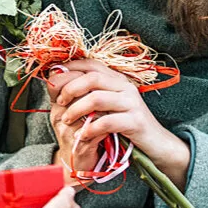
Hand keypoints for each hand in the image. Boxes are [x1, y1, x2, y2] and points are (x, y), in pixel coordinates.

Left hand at [46, 60, 190, 188]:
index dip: (70, 68)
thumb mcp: (106, 106)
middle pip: (92, 78)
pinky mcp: (135, 121)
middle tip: (59, 102)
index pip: (91, 64)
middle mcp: (125, 86)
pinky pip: (107, 122)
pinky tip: (82, 135)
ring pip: (97, 98)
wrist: (154, 143)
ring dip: (76, 110)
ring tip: (67, 120)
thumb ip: (89, 94)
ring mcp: (132, 103)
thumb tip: (59, 81)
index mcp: (117, 79)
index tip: (53, 78)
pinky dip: (90, 128)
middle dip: (70, 88)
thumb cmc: (125, 124)